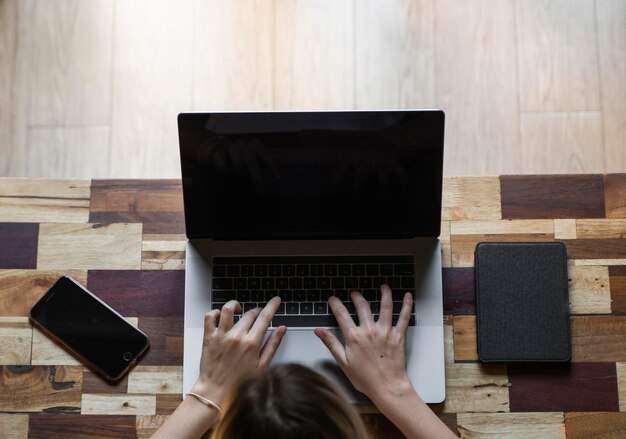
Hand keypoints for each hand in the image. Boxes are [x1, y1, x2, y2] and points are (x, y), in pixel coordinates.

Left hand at [190, 297, 286, 405]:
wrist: (216, 390)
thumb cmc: (239, 382)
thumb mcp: (262, 366)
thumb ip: (273, 344)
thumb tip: (282, 329)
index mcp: (251, 343)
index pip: (265, 317)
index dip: (272, 306)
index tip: (275, 300)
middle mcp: (236, 337)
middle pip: (250, 313)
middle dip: (257, 310)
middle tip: (258, 314)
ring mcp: (221, 335)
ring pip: (228, 309)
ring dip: (235, 305)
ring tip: (239, 309)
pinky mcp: (209, 337)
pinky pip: (210, 316)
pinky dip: (215, 312)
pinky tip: (221, 316)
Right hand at [314, 285, 413, 404]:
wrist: (387, 387)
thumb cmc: (366, 379)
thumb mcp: (343, 362)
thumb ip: (331, 343)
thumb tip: (319, 331)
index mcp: (354, 337)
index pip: (341, 314)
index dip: (335, 304)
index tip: (332, 299)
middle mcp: (369, 330)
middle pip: (362, 306)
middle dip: (356, 296)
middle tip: (354, 293)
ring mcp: (385, 331)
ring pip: (385, 306)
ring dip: (384, 294)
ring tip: (383, 286)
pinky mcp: (398, 336)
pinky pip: (403, 317)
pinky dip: (406, 305)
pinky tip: (407, 296)